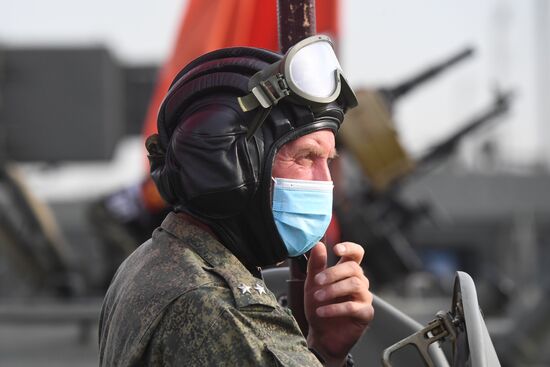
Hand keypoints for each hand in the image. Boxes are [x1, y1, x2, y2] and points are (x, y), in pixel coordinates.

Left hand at [304, 242, 373, 366]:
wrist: (320, 336)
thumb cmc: (318, 307)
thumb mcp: (312, 284)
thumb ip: (315, 265)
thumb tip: (318, 245)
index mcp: (347, 272)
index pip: (356, 253)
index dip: (349, 248)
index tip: (336, 249)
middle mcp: (359, 282)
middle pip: (353, 268)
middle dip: (334, 273)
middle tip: (318, 281)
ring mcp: (364, 297)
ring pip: (355, 285)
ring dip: (333, 290)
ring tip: (318, 298)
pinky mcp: (365, 314)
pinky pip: (354, 306)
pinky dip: (336, 308)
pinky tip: (322, 312)